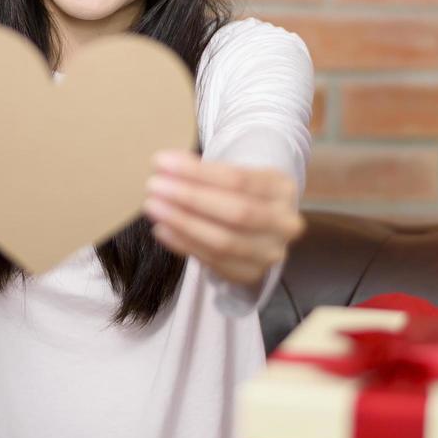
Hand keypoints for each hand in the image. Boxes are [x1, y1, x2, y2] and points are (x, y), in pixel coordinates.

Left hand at [142, 149, 304, 288]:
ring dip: (183, 223)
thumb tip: (165, 166)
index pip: (238, 179)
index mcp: (283, 189)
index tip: (162, 162)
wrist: (262, 226)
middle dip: (190, 199)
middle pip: (235, 212)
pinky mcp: (250, 274)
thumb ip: (203, 172)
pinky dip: (184, 244)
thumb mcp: (235, 174)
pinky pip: (213, 262)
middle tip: (154, 187)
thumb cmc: (241, 194)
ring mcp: (270, 253)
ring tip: (153, 208)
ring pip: (224, 241)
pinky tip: (162, 229)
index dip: (198, 172)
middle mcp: (284, 223)